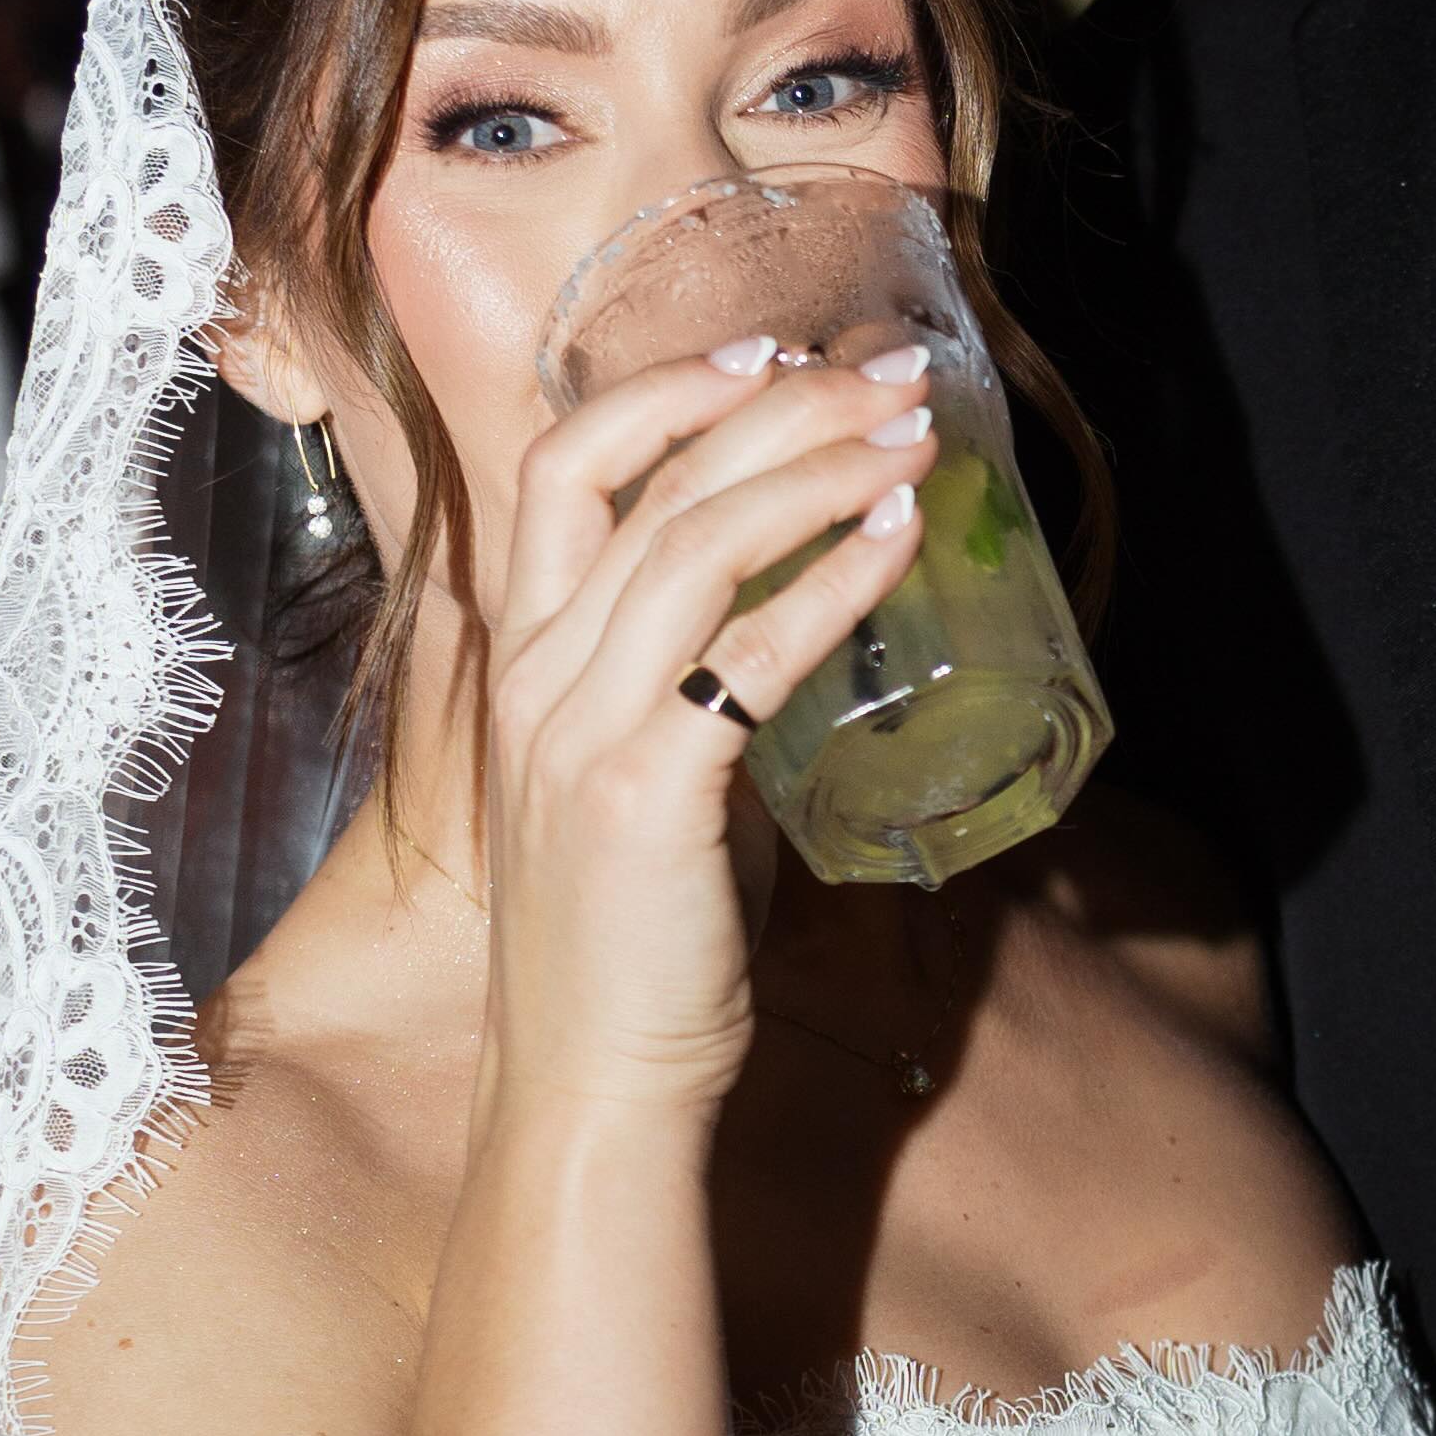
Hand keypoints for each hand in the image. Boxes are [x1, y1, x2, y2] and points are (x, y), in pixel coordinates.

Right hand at [470, 341, 934, 1123]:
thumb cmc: (633, 945)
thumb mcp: (644, 781)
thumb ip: (695, 691)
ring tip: (911, 433)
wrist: (590, 1086)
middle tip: (887, 366)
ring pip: (692, 540)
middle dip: (779, 401)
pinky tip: (899, 538)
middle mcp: (537, 678)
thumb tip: (805, 613)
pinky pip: (747, 654)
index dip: (661, 389)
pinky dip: (832, 579)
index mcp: (523, 662)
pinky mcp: (644, 795)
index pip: (559, 466)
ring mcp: (579, 733)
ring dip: (817, 468)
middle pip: (645, 478)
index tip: (765, 349)